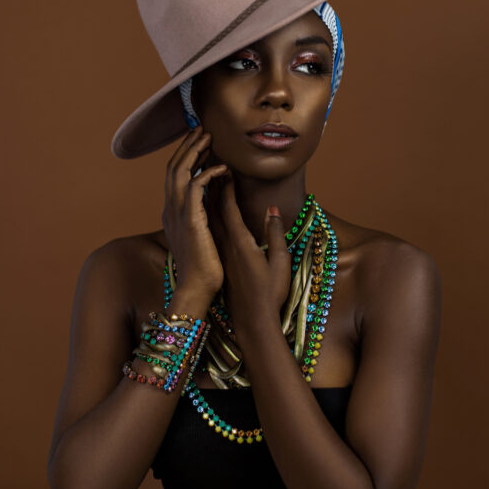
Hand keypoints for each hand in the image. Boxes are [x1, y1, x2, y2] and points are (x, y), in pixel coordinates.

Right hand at [161, 126, 229, 300]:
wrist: (198, 290)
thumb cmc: (204, 270)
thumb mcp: (200, 240)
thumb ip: (201, 221)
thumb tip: (209, 210)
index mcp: (174, 214)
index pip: (175, 177)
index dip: (185, 157)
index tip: (199, 144)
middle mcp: (171, 211)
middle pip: (173, 168)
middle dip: (187, 147)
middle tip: (202, 131)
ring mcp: (178, 215)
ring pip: (180, 172)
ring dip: (194, 152)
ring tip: (208, 138)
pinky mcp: (190, 221)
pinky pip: (195, 187)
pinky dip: (207, 174)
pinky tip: (222, 168)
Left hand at [209, 172, 291, 329]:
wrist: (253, 322)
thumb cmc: (270, 293)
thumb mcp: (280, 261)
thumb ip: (275, 234)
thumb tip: (272, 210)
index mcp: (239, 242)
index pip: (228, 207)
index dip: (226, 187)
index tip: (226, 168)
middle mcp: (225, 245)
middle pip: (214, 209)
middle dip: (213, 186)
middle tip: (211, 166)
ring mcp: (222, 254)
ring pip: (210, 220)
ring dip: (209, 199)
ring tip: (208, 182)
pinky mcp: (222, 262)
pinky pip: (212, 232)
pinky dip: (210, 217)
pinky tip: (210, 213)